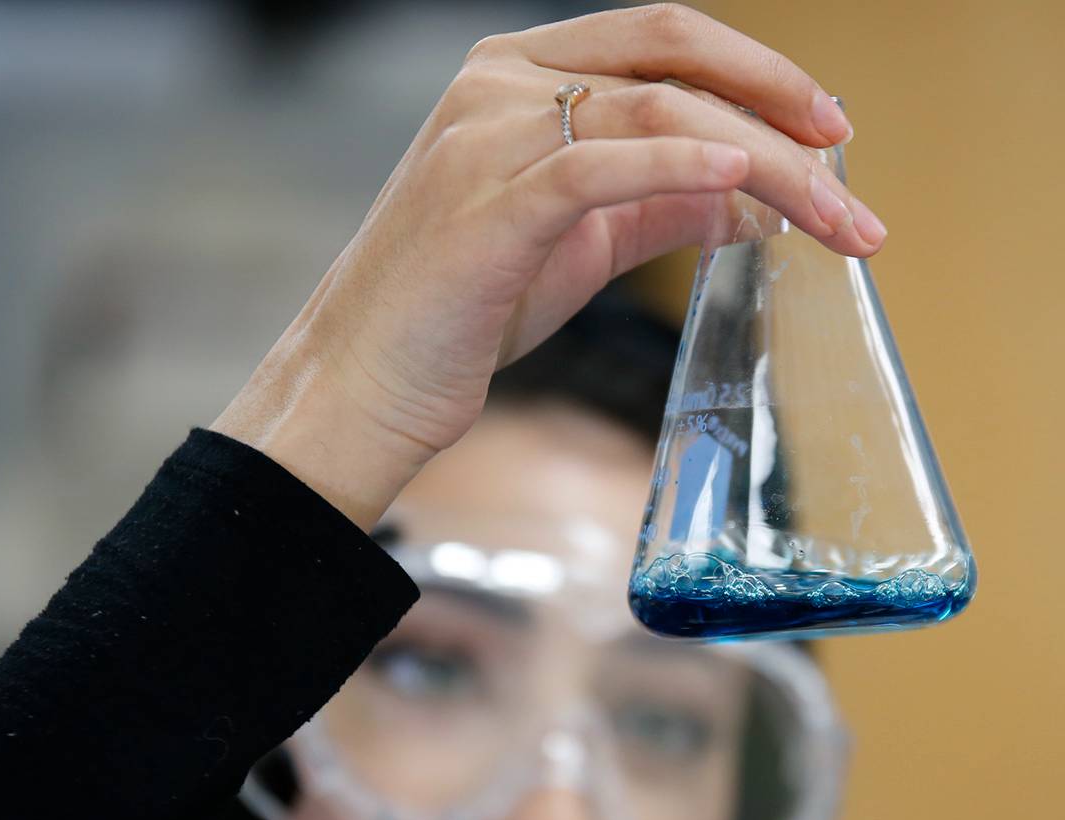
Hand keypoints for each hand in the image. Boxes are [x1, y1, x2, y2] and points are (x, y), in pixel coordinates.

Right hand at [213, 4, 882, 528]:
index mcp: (514, 79)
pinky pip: (600, 164)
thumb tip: (748, 195)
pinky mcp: (485, 208)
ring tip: (829, 215)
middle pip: (673, 60)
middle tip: (849, 173)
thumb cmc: (455, 317)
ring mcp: (486, 138)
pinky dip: (682, 167)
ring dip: (763, 159)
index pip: (661, 42)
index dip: (757, 72)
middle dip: (782, 106)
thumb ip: (651, 204)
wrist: (361, 385)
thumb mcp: (571, 246)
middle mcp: (497, 87)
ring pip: (656, 111)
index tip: (827, 130)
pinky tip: (743, 187)